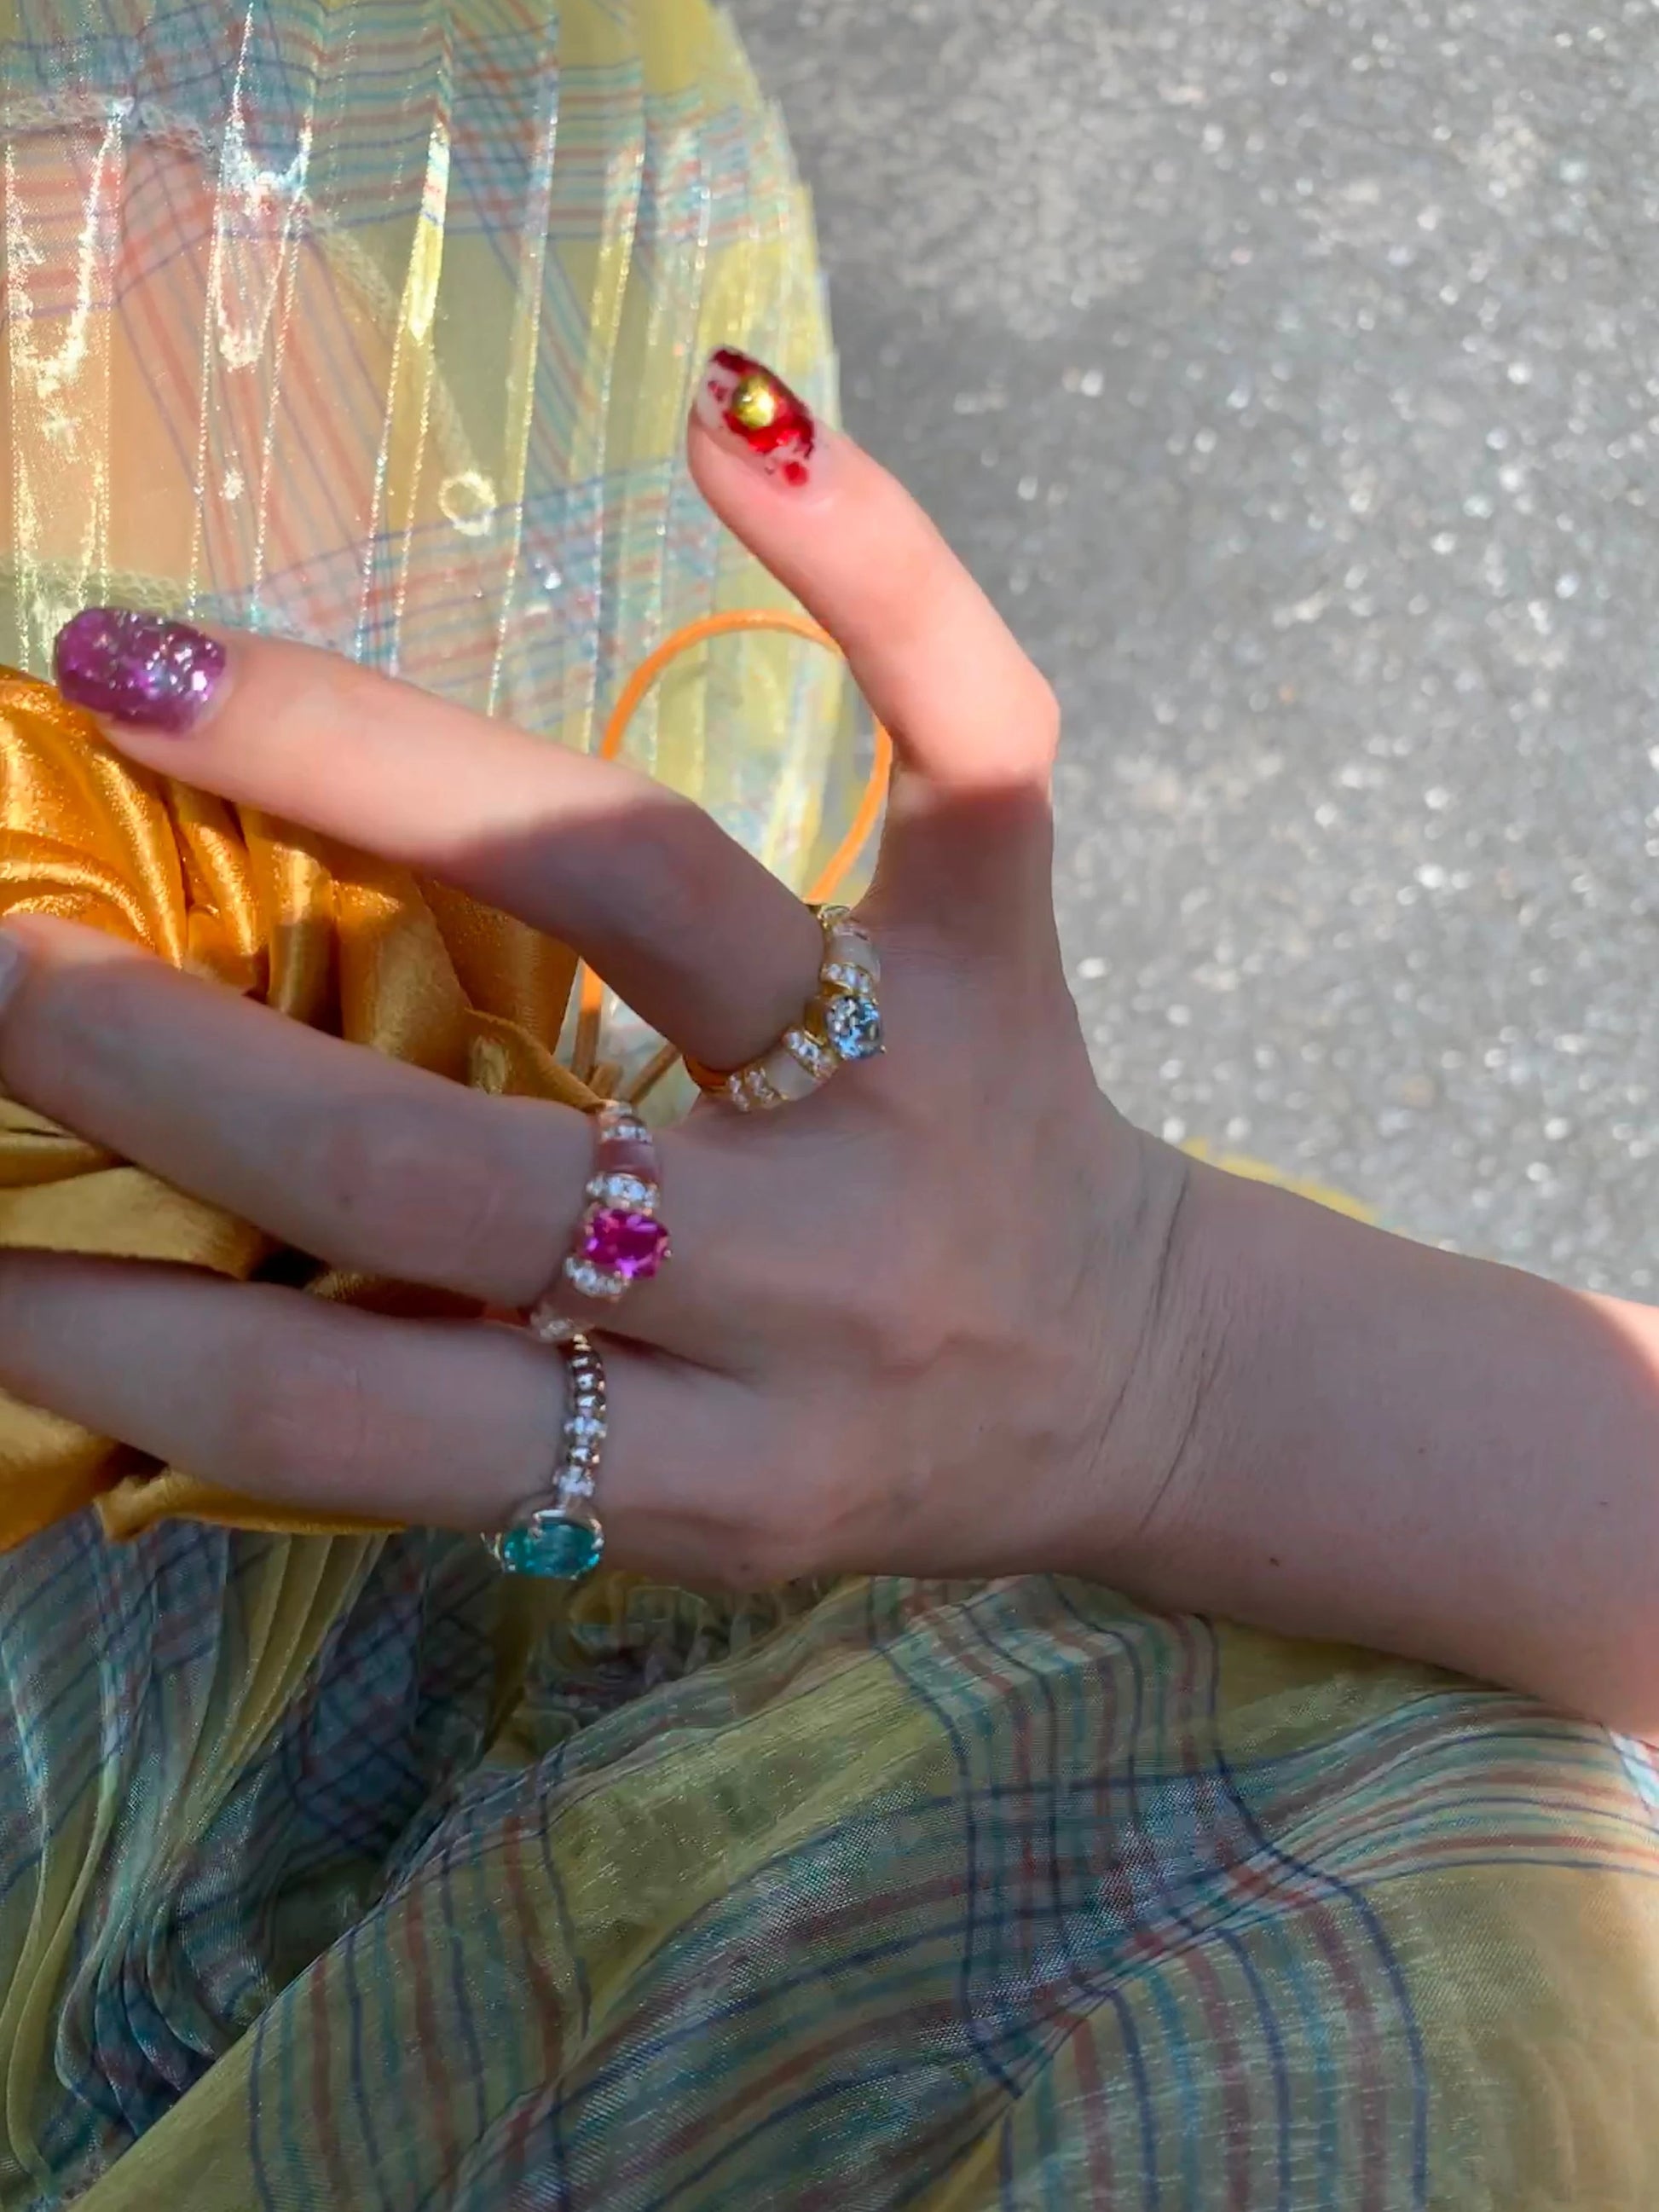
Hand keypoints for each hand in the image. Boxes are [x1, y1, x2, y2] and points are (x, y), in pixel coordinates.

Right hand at [0, 352, 1199, 1588]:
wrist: (1141, 1387)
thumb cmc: (855, 1437)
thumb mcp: (666, 1491)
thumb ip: (456, 1406)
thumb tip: (173, 1277)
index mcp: (702, 1467)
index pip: (361, 1412)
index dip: (121, 1342)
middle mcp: (810, 1285)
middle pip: (452, 1167)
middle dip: (165, 1062)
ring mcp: (923, 1089)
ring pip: (636, 889)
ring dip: (368, 771)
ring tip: (149, 671)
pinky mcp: (1014, 949)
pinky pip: (971, 742)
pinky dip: (872, 570)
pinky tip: (728, 420)